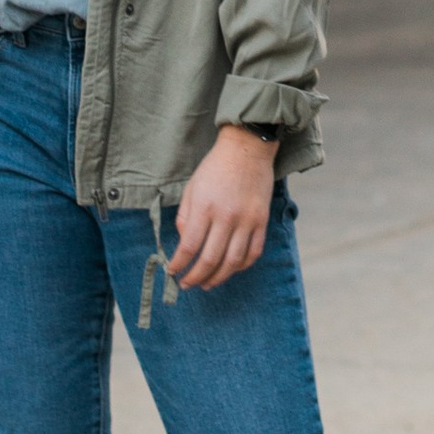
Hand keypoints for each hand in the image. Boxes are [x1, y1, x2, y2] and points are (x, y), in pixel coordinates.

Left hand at [166, 125, 275, 291]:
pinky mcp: (261, 221)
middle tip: (186, 285)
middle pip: (210, 259)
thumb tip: (185, 243)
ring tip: (207, 284)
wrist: (247, 149)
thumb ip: (185, 217)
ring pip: (233, 262)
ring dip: (218, 278)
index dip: (179, 264)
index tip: (172, 272)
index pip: (190, 246)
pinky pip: (253, 253)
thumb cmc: (215, 167)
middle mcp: (227, 217)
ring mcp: (247, 220)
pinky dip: (241, 267)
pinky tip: (230, 270)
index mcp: (205, 207)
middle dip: (195, 277)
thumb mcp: (192, 188)